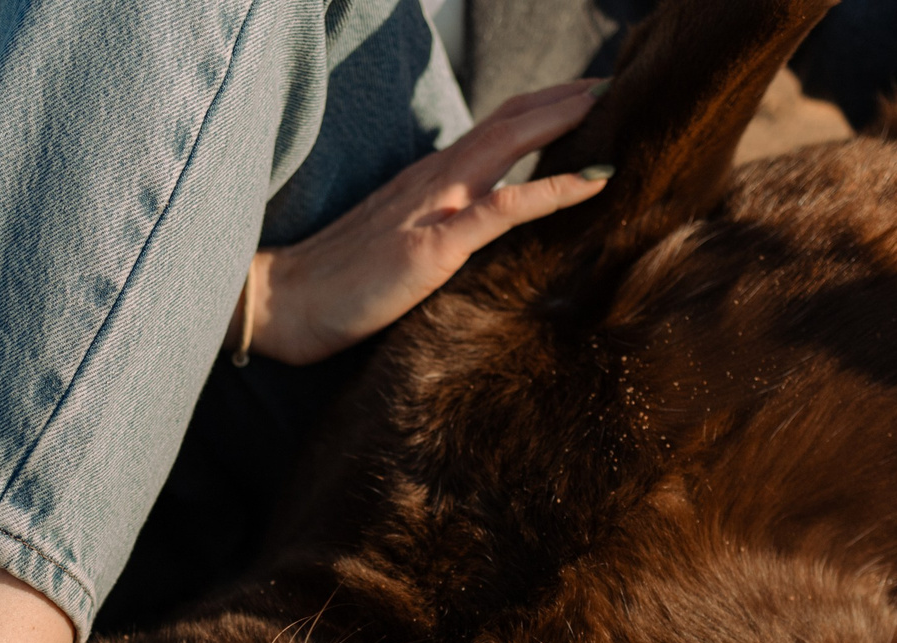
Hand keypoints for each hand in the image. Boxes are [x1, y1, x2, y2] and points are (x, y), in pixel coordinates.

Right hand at [238, 80, 613, 365]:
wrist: (283, 304)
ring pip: (508, 143)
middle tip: (613, 84)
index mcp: (426, 182)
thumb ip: (435, 228)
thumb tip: (475, 234)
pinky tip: (592, 179)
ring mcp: (433, 208)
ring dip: (561, 121)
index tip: (585, 99)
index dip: (541, 109)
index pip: (493, 130)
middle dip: (562, 99)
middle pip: (508, 121)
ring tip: (608, 105)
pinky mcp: (433, 246)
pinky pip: (504, 209)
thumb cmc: (335, 285)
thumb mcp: (396, 244)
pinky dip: (552, 188)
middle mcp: (433, 181)